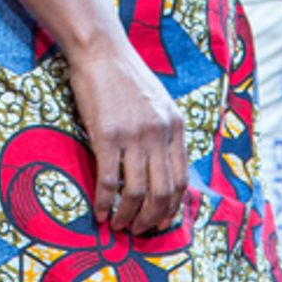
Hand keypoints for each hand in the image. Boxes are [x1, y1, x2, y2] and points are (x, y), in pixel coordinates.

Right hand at [66, 38, 187, 234]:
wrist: (101, 50)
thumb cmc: (125, 76)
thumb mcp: (157, 102)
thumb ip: (163, 131)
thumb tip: (159, 164)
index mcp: (176, 127)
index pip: (181, 179)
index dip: (172, 206)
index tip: (162, 222)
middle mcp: (160, 134)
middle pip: (163, 191)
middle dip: (153, 218)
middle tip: (141, 231)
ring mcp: (134, 136)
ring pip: (137, 192)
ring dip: (129, 216)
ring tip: (119, 227)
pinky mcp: (107, 136)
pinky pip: (109, 181)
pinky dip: (105, 203)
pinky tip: (99, 213)